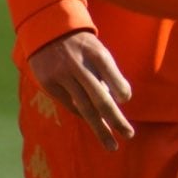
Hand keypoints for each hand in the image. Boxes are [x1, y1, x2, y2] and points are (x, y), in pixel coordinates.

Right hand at [28, 30, 134, 150]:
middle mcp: (78, 65)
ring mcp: (62, 76)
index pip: (110, 71)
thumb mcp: (98, 50)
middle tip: (129, 134)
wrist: (48, 32)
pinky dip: (83, 114)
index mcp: (96, 52)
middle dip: (115, 119)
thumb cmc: (83, 46)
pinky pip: (71, 104)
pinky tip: (95, 123)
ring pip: (84, 107)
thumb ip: (108, 73)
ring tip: (112, 145)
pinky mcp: (49, 84)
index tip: (126, 99)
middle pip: (99, 97)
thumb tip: (116, 101)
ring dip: (100, 127)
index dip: (119, 86)